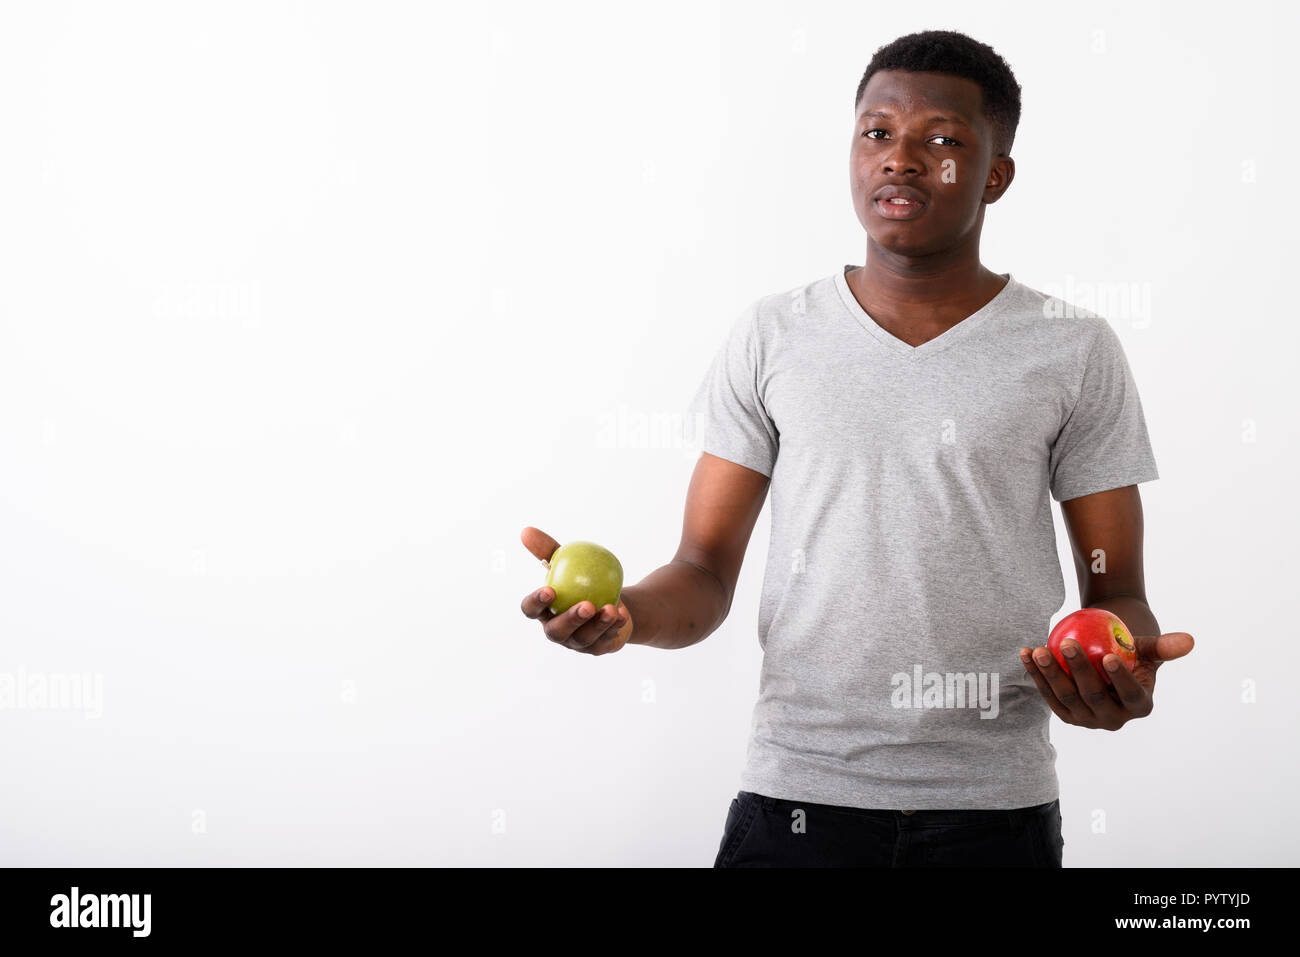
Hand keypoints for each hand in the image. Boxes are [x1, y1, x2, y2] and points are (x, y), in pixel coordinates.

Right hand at [519, 526, 633, 655]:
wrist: (612, 599)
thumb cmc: (582, 580)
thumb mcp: (567, 562)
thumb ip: (547, 549)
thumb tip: (526, 531)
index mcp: (543, 611)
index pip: (531, 610)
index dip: (537, 603)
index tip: (550, 590)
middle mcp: (557, 630)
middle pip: (557, 631)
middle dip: (571, 620)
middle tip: (586, 605)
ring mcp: (577, 643)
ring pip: (584, 638)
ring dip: (598, 624)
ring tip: (611, 609)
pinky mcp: (598, 648)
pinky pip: (605, 640)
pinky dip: (614, 626)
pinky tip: (622, 615)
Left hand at [1018, 632, 1194, 729]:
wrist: (1108, 657)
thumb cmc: (1132, 649)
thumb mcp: (1149, 647)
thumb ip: (1165, 646)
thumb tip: (1188, 640)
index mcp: (1140, 707)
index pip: (1131, 696)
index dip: (1121, 680)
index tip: (1110, 657)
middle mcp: (1114, 720)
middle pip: (1094, 696)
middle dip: (1079, 670)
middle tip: (1068, 643)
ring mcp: (1087, 720)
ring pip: (1066, 697)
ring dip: (1050, 673)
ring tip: (1040, 649)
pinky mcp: (1066, 714)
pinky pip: (1048, 693)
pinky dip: (1036, 674)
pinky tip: (1025, 653)